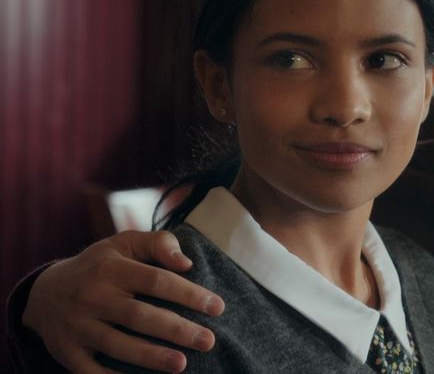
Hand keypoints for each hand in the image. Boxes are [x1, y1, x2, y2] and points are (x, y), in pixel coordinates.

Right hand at [22, 230, 225, 372]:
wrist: (44, 292)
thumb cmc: (100, 265)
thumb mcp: (124, 243)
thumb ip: (158, 244)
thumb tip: (187, 263)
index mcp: (110, 268)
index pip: (156, 281)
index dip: (188, 294)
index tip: (218, 307)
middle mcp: (91, 297)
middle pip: (139, 316)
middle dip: (176, 330)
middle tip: (208, 340)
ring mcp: (77, 326)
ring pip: (117, 345)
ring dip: (151, 357)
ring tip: (182, 364)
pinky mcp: (67, 352)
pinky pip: (92, 371)